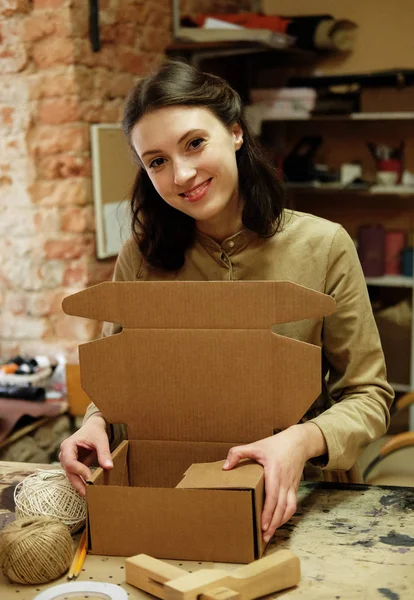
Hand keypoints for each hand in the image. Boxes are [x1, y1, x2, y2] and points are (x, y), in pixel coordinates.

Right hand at [59, 414, 112, 495]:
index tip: (90, 479)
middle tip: (87, 494)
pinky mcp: (72, 464)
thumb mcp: (101, 440)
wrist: (92, 427)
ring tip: (89, 493)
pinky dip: (82, 480)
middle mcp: (64, 454)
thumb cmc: (95, 431)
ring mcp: (66, 460)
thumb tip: (109, 467)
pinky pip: (75, 474)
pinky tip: (89, 487)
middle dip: (77, 483)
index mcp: (68, 445)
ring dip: (79, 484)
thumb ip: (104, 453)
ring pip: (71, 475)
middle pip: (68, 471)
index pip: (70, 462)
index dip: (79, 471)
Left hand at [223, 423, 325, 542]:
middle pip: (281, 506)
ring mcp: (291, 485)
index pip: (273, 495)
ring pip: (288, 508)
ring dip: (280, 523)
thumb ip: (238, 453)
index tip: (262, 525)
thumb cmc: (275, 444)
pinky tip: (278, 522)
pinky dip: (286, 516)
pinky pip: (292, 505)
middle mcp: (284, 481)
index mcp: (275, 471)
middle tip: (264, 537)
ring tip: (269, 534)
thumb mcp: (255, 445)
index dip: (268, 512)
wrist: (298, 442)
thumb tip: (225, 467)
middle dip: (273, 523)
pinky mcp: (294, 487)